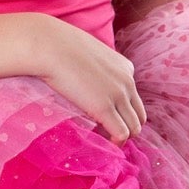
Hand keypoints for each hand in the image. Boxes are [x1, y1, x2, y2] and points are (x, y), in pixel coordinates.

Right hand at [27, 16, 146, 144]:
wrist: (49, 46)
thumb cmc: (60, 47)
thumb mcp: (88, 54)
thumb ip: (95, 68)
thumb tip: (84, 80)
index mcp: (125, 67)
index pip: (134, 98)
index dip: (123, 112)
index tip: (107, 118)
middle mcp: (127, 81)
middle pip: (139, 115)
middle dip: (126, 127)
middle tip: (107, 134)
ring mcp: (118, 95)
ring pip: (134, 127)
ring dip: (121, 138)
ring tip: (104, 141)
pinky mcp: (104, 107)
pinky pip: (121, 134)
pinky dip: (115, 143)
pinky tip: (102, 142)